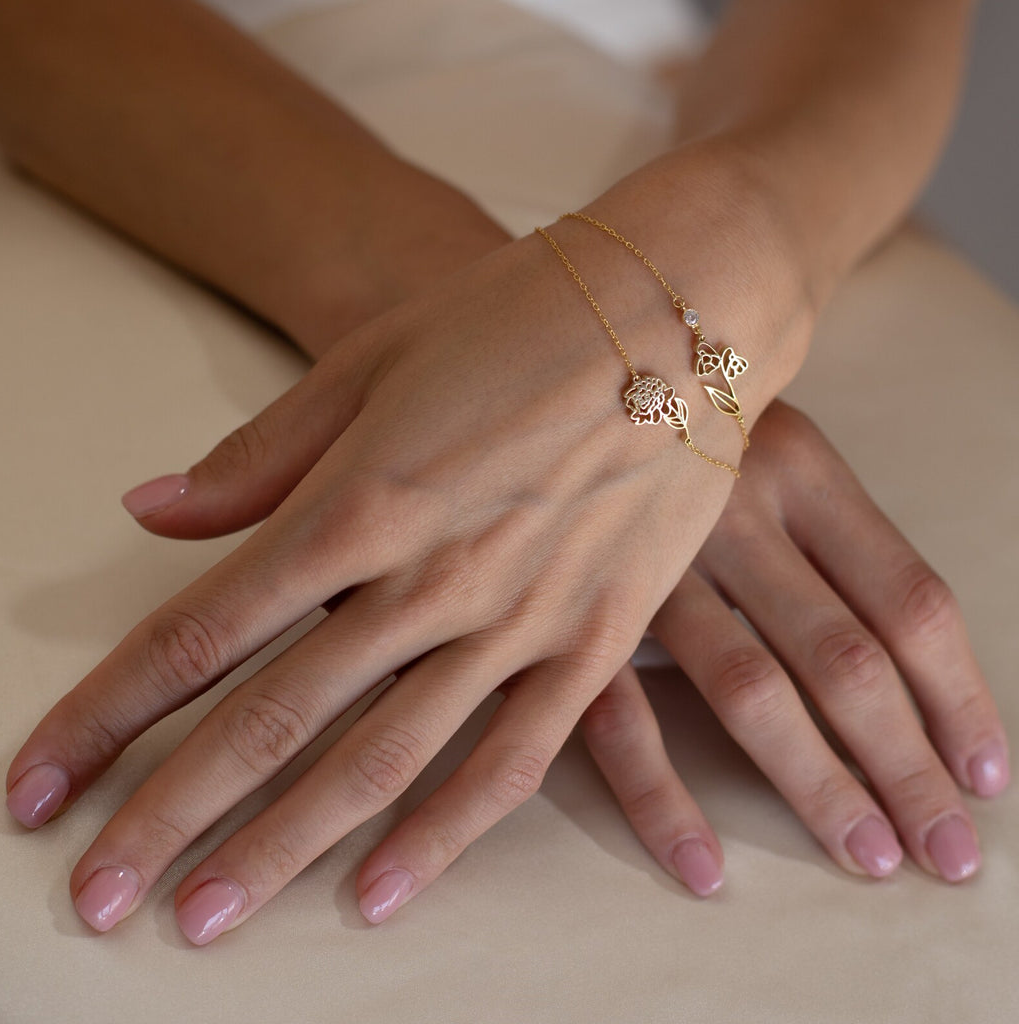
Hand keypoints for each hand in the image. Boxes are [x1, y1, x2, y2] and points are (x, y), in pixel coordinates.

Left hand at [7, 175, 801, 940]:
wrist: (679, 315)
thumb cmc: (518, 317)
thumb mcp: (372, 359)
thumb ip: (261, 455)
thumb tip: (151, 509)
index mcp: (362, 497)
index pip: (203, 629)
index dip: (109, 712)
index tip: (43, 783)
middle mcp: (431, 576)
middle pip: (275, 718)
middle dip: (172, 812)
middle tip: (96, 895)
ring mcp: (519, 619)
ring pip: (382, 760)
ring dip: (285, 846)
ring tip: (208, 917)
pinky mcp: (594, 641)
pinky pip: (512, 758)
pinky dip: (443, 833)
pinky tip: (380, 894)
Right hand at [581, 400, 1007, 893]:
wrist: (561, 390)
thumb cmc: (684, 431)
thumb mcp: (773, 448)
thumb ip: (831, 539)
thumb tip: (908, 668)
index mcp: (799, 467)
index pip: (909, 600)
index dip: (959, 699)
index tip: (986, 775)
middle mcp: (730, 510)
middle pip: (845, 657)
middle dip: (906, 767)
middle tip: (948, 852)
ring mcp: (647, 563)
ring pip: (747, 689)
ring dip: (816, 786)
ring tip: (868, 856)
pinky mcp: (576, 609)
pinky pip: (623, 717)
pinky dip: (663, 798)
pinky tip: (703, 866)